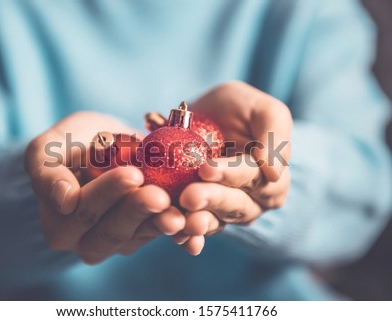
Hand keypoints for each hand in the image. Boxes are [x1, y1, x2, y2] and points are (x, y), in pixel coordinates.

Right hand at [25, 112, 184, 263]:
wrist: (100, 145)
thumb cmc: (68, 144)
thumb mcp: (47, 149)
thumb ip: (47, 173)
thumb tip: (64, 200)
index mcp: (60, 223)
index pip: (83, 210)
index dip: (108, 194)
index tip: (132, 174)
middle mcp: (87, 240)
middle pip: (113, 230)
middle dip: (138, 211)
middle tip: (159, 195)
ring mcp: (118, 240)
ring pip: (140, 235)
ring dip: (161, 225)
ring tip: (180, 215)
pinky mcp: (143, 234)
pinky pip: (161, 234)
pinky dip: (181, 236)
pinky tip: (195, 233)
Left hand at [174, 81, 292, 254]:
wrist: (207, 117)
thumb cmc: (241, 110)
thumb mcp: (264, 110)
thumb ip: (274, 135)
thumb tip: (274, 173)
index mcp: (271, 179)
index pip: (252, 177)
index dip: (230, 174)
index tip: (206, 169)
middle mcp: (250, 201)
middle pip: (232, 205)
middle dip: (210, 200)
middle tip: (188, 197)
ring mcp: (223, 213)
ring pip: (212, 221)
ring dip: (196, 224)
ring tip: (179, 222)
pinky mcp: (198, 216)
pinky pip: (192, 230)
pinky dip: (183, 234)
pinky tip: (172, 235)